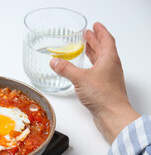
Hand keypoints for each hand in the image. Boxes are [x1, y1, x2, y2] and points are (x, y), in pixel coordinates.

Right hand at [50, 22, 139, 143]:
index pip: (107, 40)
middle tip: (88, 36)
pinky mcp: (104, 88)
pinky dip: (90, 67)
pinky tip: (83, 71)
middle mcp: (111, 67)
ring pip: (100, 61)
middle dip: (95, 41)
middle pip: (104, 49)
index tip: (95, 26)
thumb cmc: (104, 95)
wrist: (112, 115)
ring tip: (85, 49)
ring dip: (93, 53)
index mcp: (109, 59)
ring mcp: (108, 78)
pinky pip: (97, 72)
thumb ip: (66, 69)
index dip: (100, 32)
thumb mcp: (80, 78)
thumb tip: (55, 62)